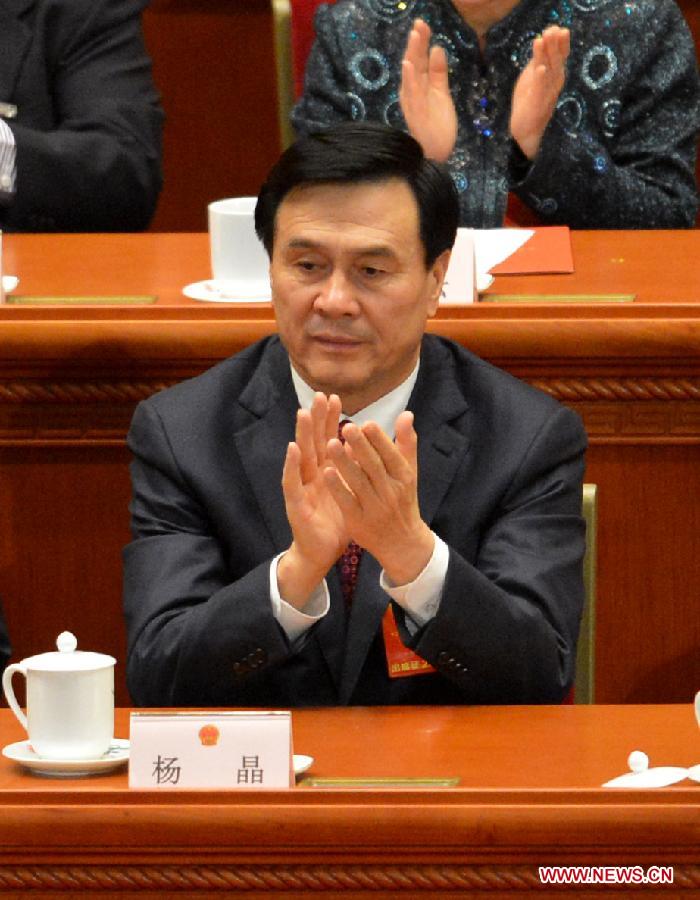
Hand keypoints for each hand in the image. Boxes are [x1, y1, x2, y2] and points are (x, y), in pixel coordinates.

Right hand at [278, 393, 348, 606]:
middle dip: (316, 419)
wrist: (321, 552)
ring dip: (301, 435)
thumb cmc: (335, 521)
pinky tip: (292, 449)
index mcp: (325, 472)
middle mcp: (310, 476)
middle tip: (318, 395)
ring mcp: (301, 488)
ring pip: (300, 457)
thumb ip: (353, 469)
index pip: (327, 440)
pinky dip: (291, 465)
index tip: (335, 398)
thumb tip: (361, 446)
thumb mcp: (349, 492)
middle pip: (313, 442)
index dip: (329, 420)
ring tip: (303, 413)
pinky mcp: (295, 504)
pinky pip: (292, 482)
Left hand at [324, 412, 433, 584]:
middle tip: (345, 426)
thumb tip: (406, 413)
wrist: (402, 542)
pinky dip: (337, 487)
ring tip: (330, 444)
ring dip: (344, 463)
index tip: (365, 423)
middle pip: (374, 466)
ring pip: (358, 482)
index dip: (379, 439)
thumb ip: (406, 442)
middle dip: (360, 446)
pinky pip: (347, 502)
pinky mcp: (359, 522)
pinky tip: (325, 472)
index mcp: (404, 477)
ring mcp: (375, 508)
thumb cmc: (403, 499)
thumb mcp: (409, 472)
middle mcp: (391, 492)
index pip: (391, 455)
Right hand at [399, 18, 457, 161]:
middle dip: (416, 43)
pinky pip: (412, 94)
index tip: (423, 24)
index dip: (421, 42)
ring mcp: (413, 103)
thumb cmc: (437, 126)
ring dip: (412, 55)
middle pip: (414, 63)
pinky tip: (409, 65)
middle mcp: (412, 92)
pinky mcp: (416, 114)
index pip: (419, 60)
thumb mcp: (441, 94)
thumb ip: (438, 72)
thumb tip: (437, 48)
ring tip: (414, 37)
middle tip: (419, 23)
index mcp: (418, 86)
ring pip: (411, 75)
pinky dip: (409, 78)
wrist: (436, 153)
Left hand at [510, 26, 569, 159]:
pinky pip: (540, 90)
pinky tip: (539, 68)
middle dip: (554, 44)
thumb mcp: (532, 79)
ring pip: (549, 72)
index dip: (559, 42)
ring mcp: (547, 94)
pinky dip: (540, 79)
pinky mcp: (538, 104)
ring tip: (542, 40)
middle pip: (556, 60)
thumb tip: (540, 41)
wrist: (526, 131)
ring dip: (546, 56)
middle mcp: (554, 83)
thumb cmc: (529, 103)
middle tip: (551, 29)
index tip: (556, 28)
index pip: (560, 56)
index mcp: (554, 76)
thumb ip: (537, 62)